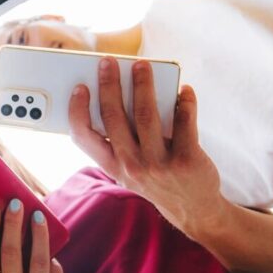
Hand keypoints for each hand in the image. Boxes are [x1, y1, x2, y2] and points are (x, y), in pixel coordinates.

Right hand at [68, 58, 226, 233]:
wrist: (194, 210)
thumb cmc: (158, 181)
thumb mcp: (129, 171)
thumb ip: (120, 142)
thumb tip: (117, 96)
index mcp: (114, 166)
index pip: (84, 137)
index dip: (78, 110)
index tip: (80, 88)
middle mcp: (132, 165)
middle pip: (114, 117)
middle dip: (109, 84)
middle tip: (109, 62)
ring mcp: (159, 163)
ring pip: (146, 114)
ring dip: (143, 85)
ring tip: (142, 66)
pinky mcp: (187, 159)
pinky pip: (184, 122)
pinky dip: (185, 101)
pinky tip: (184, 90)